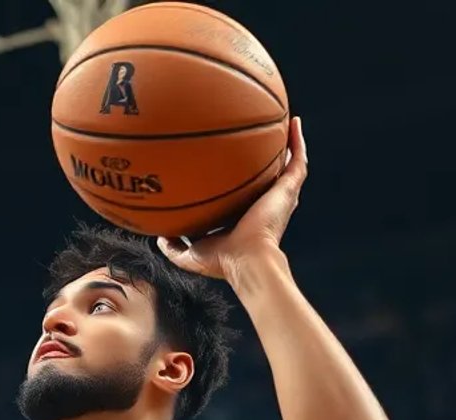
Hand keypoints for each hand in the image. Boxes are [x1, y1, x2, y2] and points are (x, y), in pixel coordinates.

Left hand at [159, 117, 306, 282]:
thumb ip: (173, 246)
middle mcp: (264, 205)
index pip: (243, 195)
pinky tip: (293, 121)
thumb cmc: (222, 262)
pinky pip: (297, 160)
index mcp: (245, 218)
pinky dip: (297, 140)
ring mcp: (279, 197)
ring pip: (286, 165)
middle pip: (266, 177)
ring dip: (285, 143)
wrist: (247, 261)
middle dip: (263, 160)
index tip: (225, 164)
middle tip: (255, 139)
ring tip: (281, 121)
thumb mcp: (189, 254)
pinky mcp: (288, 191)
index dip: (237, 181)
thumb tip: (158, 236)